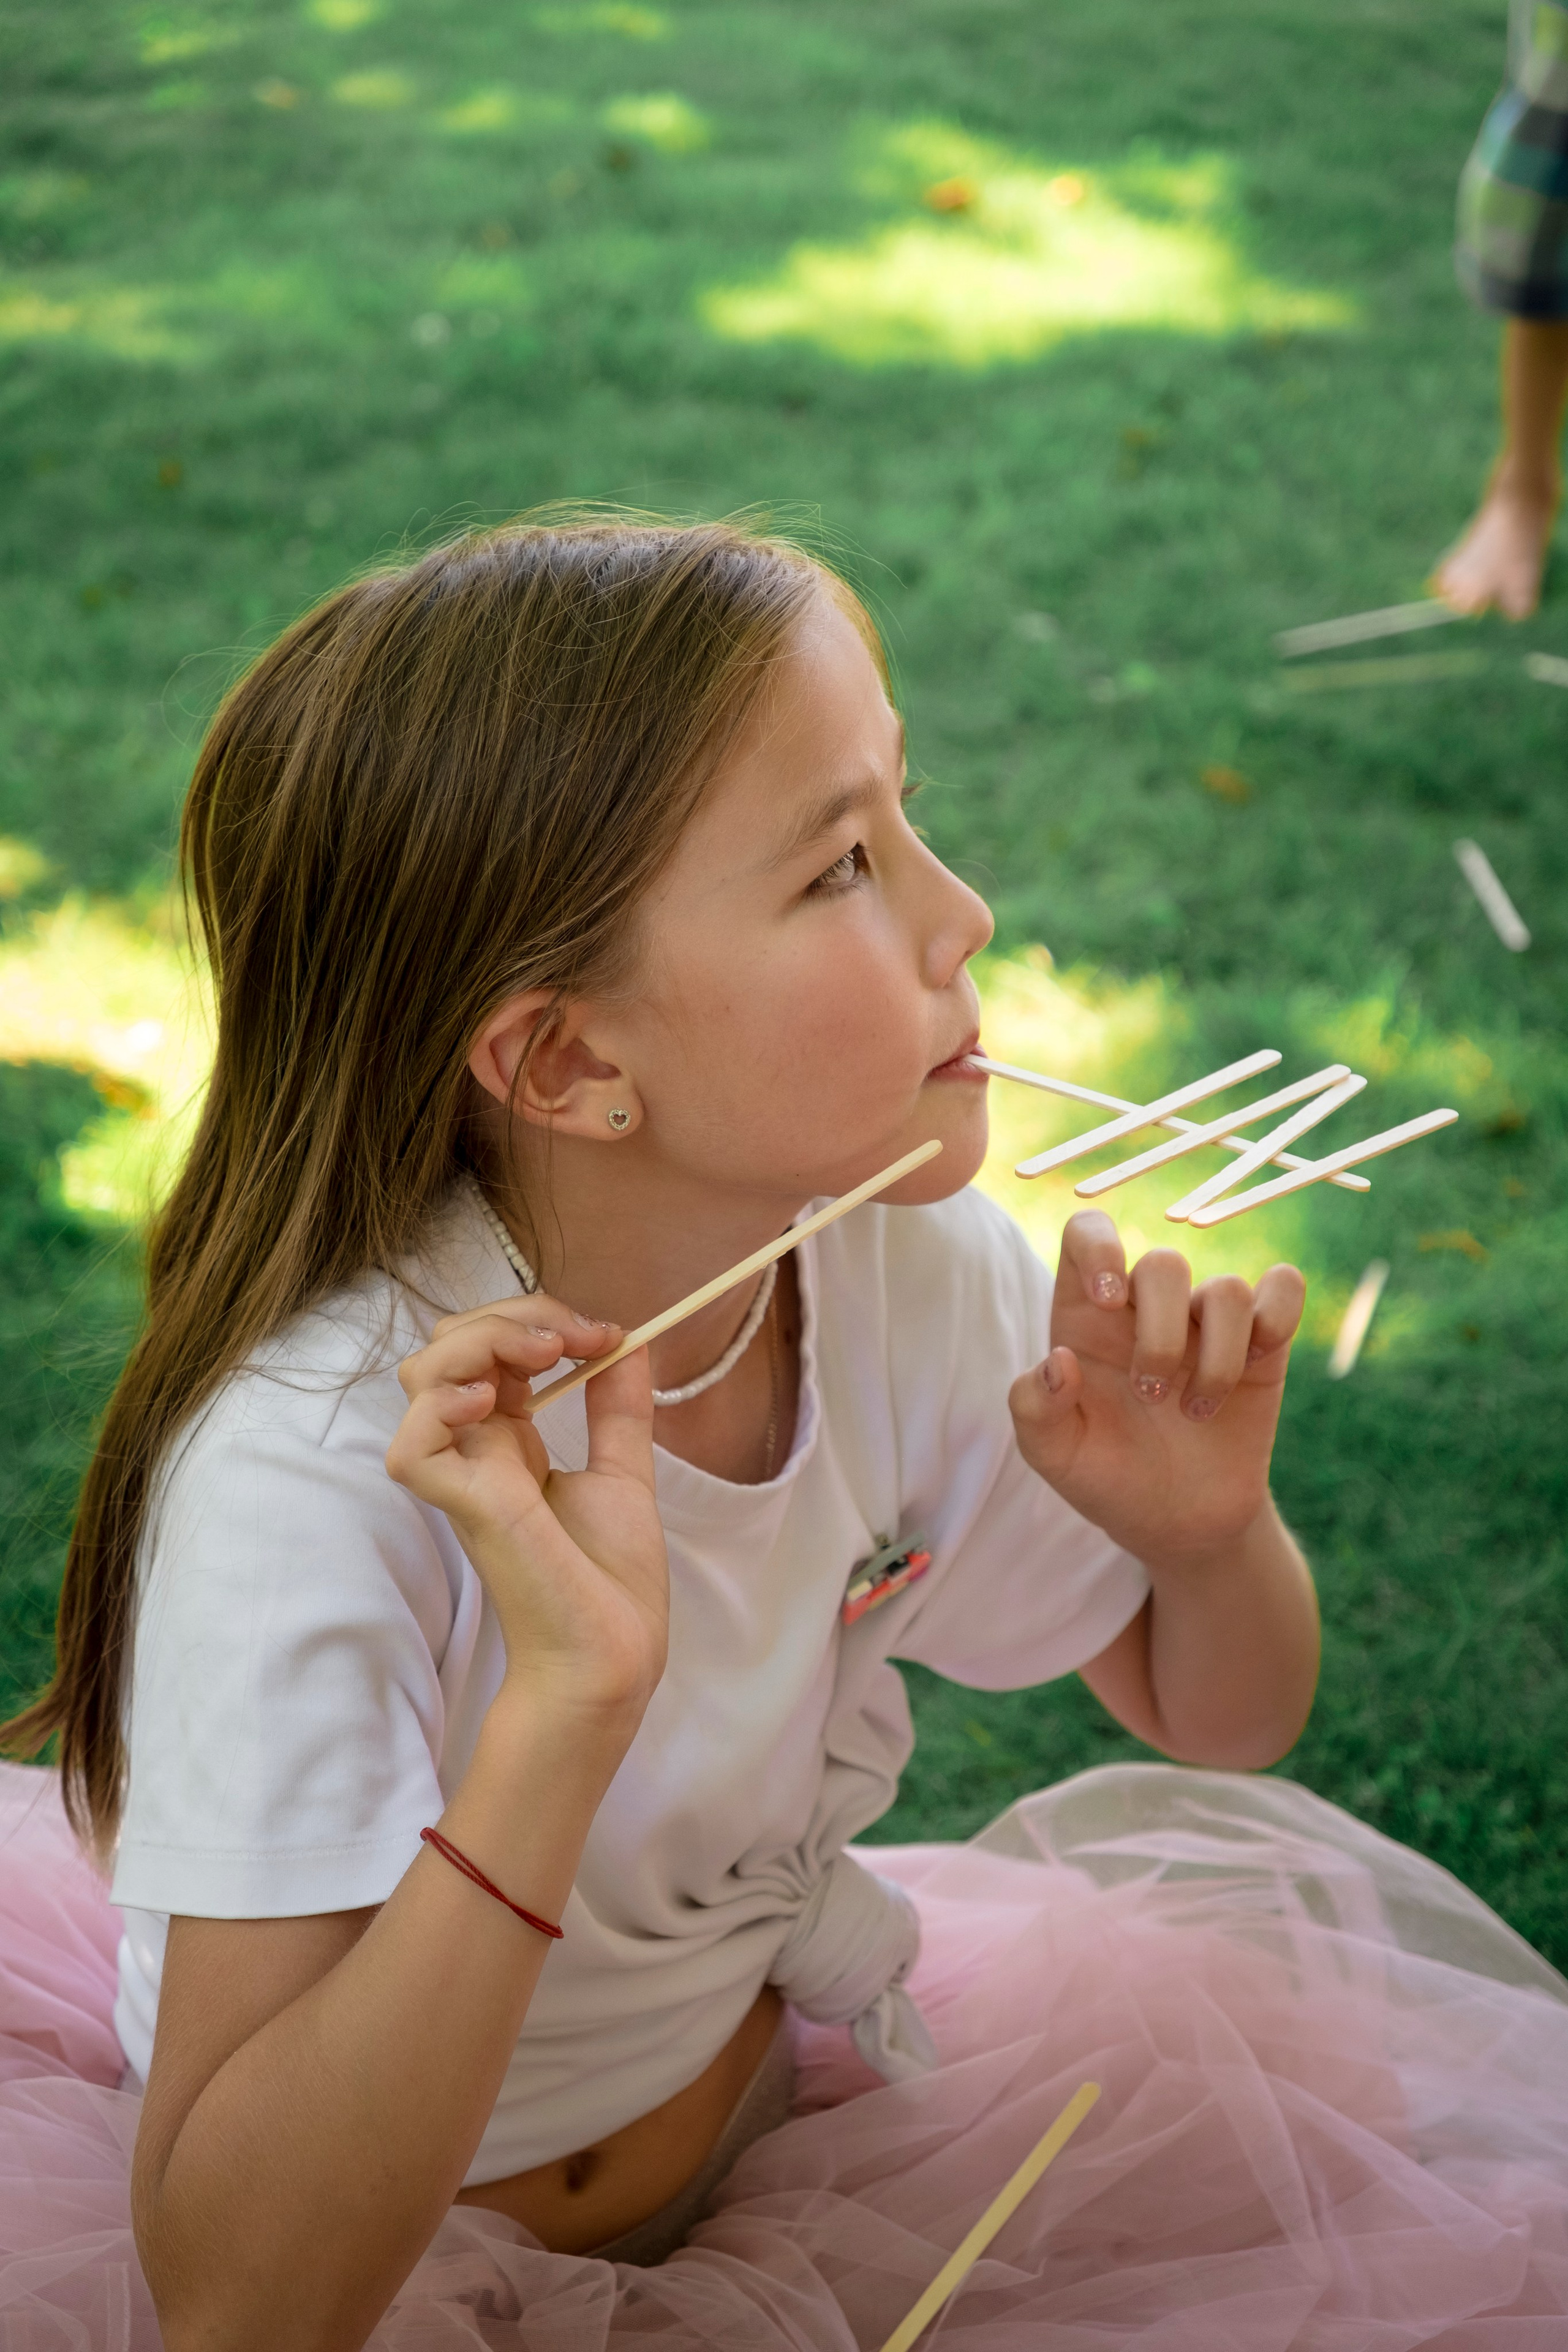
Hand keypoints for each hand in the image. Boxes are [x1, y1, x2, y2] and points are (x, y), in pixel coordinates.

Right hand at [387, 1295, 668, 1727]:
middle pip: (447, 1345)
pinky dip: (443, 1408)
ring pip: (421, 1376)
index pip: (487, 1346)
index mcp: (508, 1439)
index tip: (605, 1334)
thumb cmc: (610, 1581)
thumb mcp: (622, 1471)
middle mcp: (476, 1450)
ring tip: (539, 1358)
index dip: (537, 1319)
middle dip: (508, 1316)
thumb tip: (632, 1341)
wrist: (614, 1653)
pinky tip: (494, 1405)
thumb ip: (618, 1408)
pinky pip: (410, 1446)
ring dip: (479, 1343)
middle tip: (571, 1340)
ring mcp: (462, 1476)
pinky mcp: (460, 1507)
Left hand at [1009, 1209, 1304, 1571]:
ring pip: (1227, 1289)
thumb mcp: (1053, 1455)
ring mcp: (1206, 1321)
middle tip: (1150, 1395)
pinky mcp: (1262, 1342)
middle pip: (1165, 1263)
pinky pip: (1283, 1290)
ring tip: (1195, 1411)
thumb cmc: (1107, 1477)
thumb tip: (1058, 1360)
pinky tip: (1251, 1368)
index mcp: (1088, 1315)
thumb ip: (1034, 1408)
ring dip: (1216, 1359)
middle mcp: (1148, 1306)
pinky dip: (1276, 1319)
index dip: (1099, 1248)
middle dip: (1161, 1335)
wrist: (1177, 1522)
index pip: (1088, 1233)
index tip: (1107, 1300)